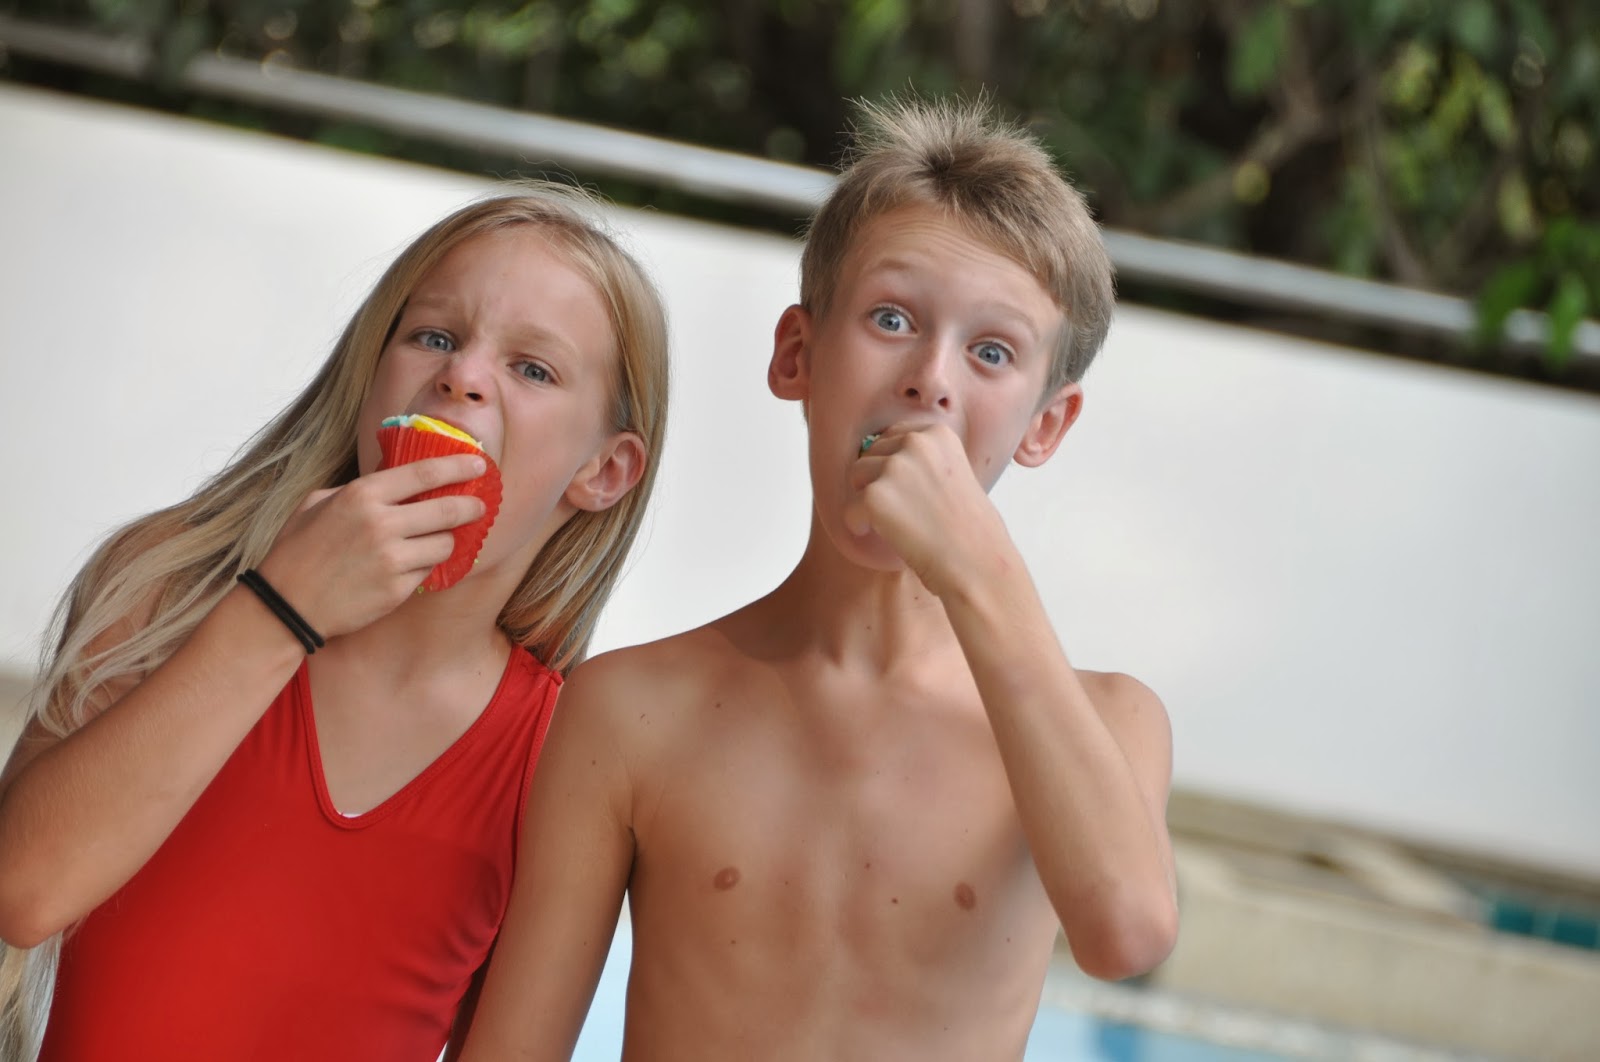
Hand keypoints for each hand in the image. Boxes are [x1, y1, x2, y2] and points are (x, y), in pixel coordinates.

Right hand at [255, 455, 486, 637]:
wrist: (286, 605)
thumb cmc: (298, 550)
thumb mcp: (319, 503)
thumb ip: (361, 488)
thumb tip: (398, 477)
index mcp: (362, 495)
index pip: (425, 473)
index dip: (458, 466)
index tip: (478, 465)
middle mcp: (381, 525)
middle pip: (447, 509)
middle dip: (471, 505)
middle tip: (479, 505)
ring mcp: (392, 560)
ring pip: (445, 544)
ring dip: (447, 541)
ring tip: (438, 540)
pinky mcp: (397, 590)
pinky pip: (428, 572)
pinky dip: (425, 567)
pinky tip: (412, 565)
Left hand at [845, 423, 1014, 598]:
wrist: (978, 563)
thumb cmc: (971, 528)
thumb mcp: (957, 473)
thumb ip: (926, 459)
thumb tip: (887, 458)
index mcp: (937, 433)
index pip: (893, 436)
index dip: (893, 465)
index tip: (905, 489)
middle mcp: (915, 442)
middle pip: (871, 453)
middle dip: (879, 480)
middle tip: (902, 511)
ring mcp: (894, 468)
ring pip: (856, 476)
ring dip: (868, 500)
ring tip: (894, 522)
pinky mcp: (876, 496)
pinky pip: (849, 509)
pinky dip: (858, 526)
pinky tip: (881, 536)